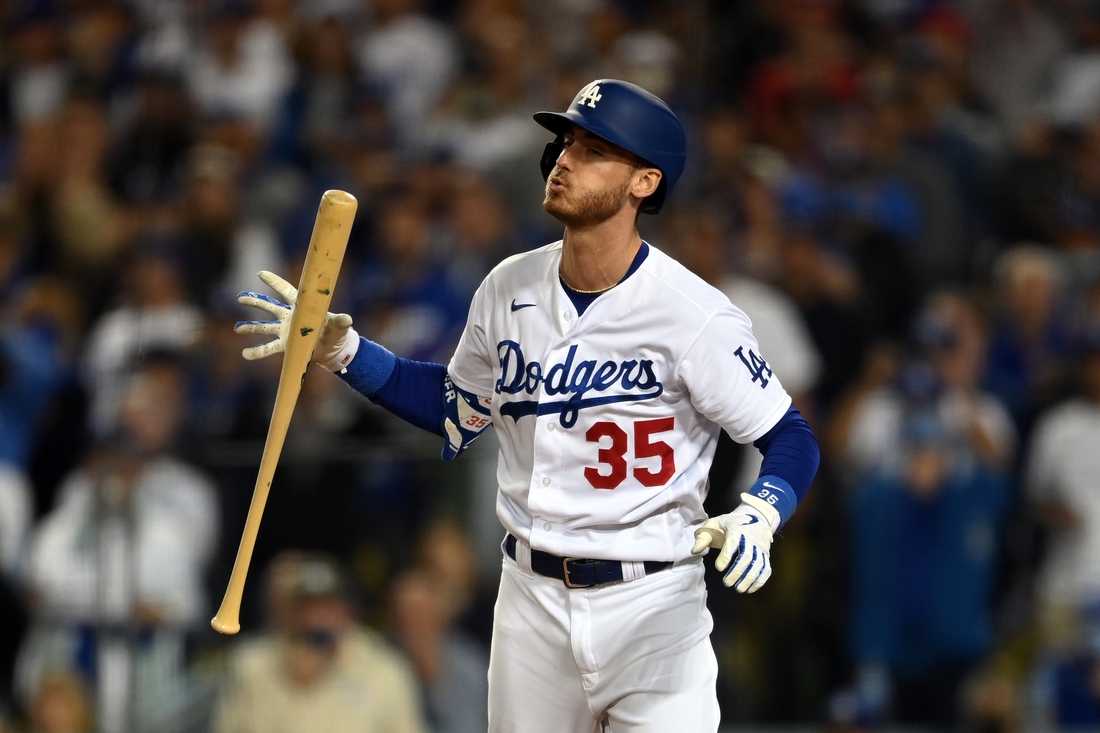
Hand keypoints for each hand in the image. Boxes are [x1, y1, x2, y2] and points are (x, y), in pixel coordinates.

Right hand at [235, 271, 358, 370]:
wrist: (333, 350)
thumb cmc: (336, 333)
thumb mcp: (338, 327)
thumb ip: (340, 322)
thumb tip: (347, 319)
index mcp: (302, 308)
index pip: (287, 292)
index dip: (275, 283)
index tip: (261, 273)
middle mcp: (290, 317)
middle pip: (269, 307)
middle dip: (255, 302)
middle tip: (240, 298)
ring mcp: (286, 331)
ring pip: (265, 327)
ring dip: (251, 328)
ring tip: (237, 329)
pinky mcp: (286, 346)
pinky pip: (268, 348)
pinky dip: (257, 352)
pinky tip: (245, 354)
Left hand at [691, 494, 778, 592]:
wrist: (755, 516)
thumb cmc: (730, 523)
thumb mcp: (714, 524)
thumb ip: (703, 537)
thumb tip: (694, 551)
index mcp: (736, 530)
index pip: (732, 543)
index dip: (725, 556)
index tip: (718, 568)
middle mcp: (751, 539)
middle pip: (746, 557)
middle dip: (737, 571)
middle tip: (727, 583)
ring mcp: (760, 548)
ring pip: (758, 564)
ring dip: (749, 579)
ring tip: (738, 589)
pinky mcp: (766, 555)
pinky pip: (766, 569)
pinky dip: (760, 580)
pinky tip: (750, 589)